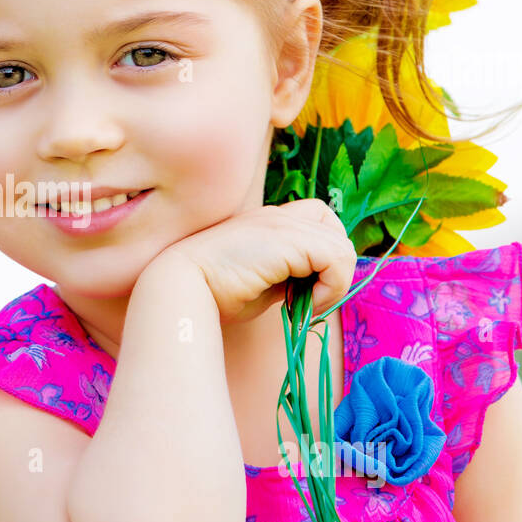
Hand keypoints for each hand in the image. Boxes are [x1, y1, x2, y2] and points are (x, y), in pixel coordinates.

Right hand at [151, 198, 357, 325]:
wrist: (181, 287)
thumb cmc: (210, 294)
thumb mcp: (258, 284)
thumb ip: (285, 279)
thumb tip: (312, 292)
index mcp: (265, 223)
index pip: (315, 219)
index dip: (321, 251)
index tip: (305, 289)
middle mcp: (276, 216)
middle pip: (332, 225)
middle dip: (332, 264)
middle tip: (311, 298)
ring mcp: (282, 224)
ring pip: (341, 244)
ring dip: (334, 281)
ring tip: (308, 305)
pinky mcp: (288, 240)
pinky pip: (337, 258)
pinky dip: (333, 285)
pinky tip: (307, 305)